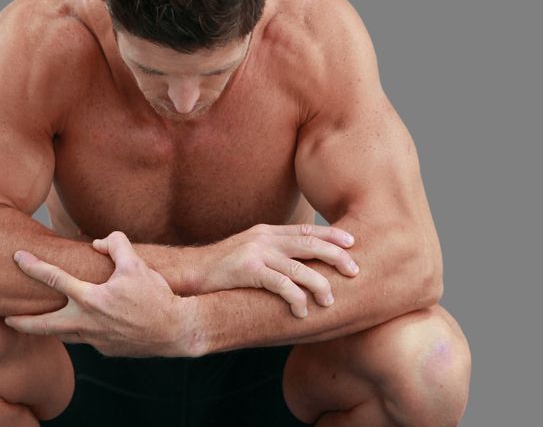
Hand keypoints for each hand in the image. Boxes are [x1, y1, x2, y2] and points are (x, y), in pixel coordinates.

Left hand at [4, 231, 196, 357]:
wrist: (176, 330)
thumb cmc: (155, 296)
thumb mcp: (136, 263)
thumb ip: (115, 245)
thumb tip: (98, 242)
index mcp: (90, 299)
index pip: (53, 279)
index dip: (33, 266)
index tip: (17, 257)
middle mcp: (87, 323)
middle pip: (44, 325)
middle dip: (22, 322)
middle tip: (6, 318)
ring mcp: (95, 341)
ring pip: (64, 335)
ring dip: (49, 329)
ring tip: (35, 324)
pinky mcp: (106, 350)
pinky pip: (88, 339)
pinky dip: (81, 331)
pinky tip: (85, 324)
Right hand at [198, 224, 358, 317]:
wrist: (187, 274)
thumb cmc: (219, 271)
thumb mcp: (247, 254)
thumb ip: (270, 255)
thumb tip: (297, 267)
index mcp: (265, 233)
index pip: (305, 230)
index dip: (331, 234)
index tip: (353, 242)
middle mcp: (263, 238)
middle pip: (309, 243)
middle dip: (336, 256)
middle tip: (355, 271)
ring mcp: (255, 253)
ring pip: (299, 267)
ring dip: (319, 284)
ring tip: (330, 301)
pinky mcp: (246, 270)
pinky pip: (280, 284)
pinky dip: (296, 298)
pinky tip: (302, 311)